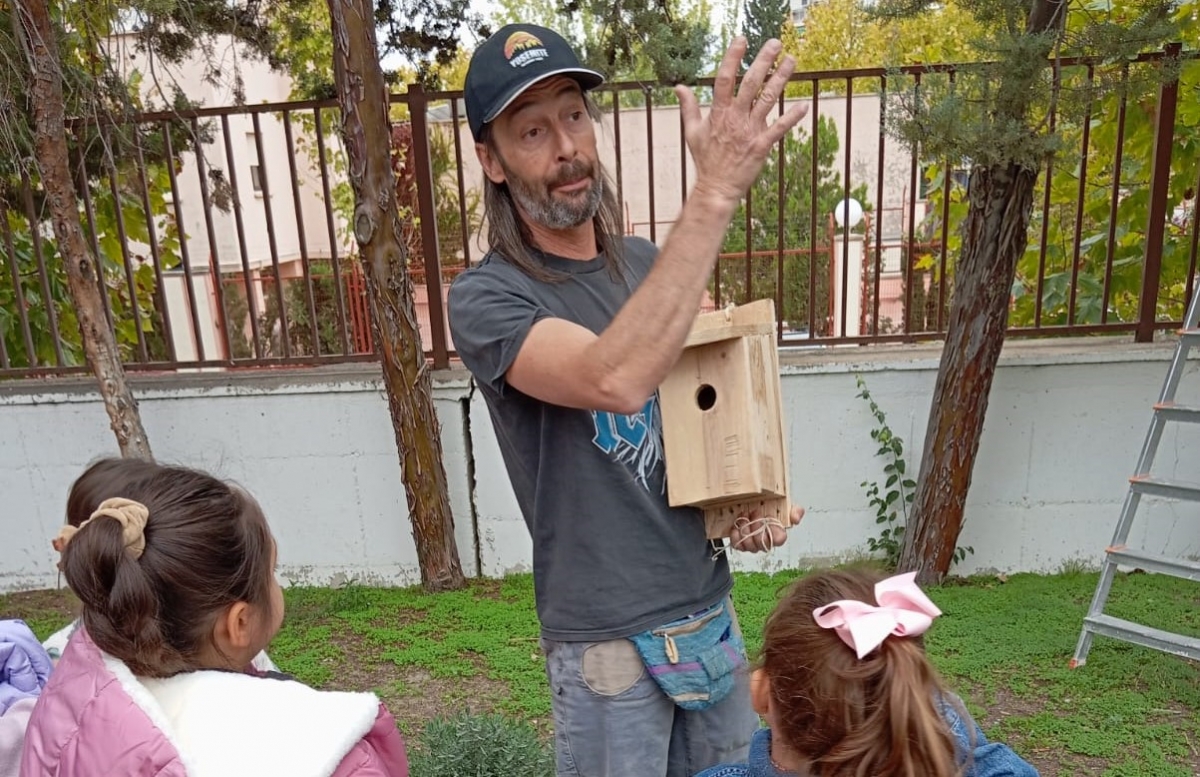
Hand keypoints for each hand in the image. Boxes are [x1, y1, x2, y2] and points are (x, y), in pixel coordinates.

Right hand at [676, 36, 808, 204]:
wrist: (716, 188)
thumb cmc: (705, 160)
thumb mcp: (692, 132)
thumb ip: (688, 107)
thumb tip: (678, 87)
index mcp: (718, 113)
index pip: (724, 80)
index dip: (732, 58)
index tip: (741, 40)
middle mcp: (735, 119)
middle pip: (750, 84)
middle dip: (763, 61)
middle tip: (775, 43)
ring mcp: (749, 132)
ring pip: (767, 100)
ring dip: (781, 79)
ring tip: (791, 60)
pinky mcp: (761, 146)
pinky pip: (779, 129)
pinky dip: (791, 117)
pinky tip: (804, 105)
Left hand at [728, 505, 803, 553]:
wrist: (748, 506)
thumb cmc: (767, 508)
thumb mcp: (784, 505)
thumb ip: (795, 510)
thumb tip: (796, 518)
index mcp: (778, 533)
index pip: (779, 540)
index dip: (772, 530)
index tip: (767, 517)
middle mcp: (766, 541)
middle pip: (762, 543)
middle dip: (756, 526)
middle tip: (753, 512)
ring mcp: (753, 545)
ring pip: (749, 545)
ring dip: (745, 529)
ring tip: (744, 516)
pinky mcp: (740, 544)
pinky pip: (738, 545)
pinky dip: (735, 535)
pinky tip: (736, 526)